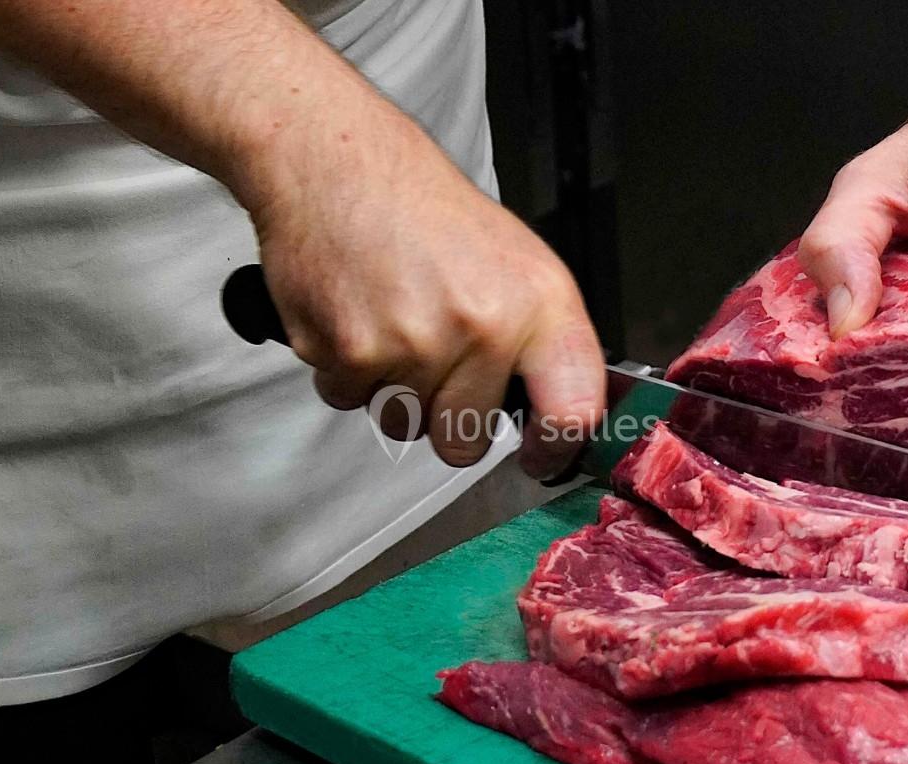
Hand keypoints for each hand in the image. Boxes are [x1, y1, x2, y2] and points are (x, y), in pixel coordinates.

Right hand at [240, 101, 604, 475]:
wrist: (335, 163)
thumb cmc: (423, 209)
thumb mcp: (516, 259)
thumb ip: (541, 338)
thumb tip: (558, 413)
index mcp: (536, 303)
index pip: (571, 412)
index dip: (555, 449)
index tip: (540, 455)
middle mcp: (480, 327)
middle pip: (464, 440)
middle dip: (446, 416)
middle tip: (432, 356)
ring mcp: (412, 345)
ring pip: (403, 425)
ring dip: (393, 392)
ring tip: (391, 322)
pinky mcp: (348, 352)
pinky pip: (350, 401)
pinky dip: (347, 371)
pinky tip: (355, 315)